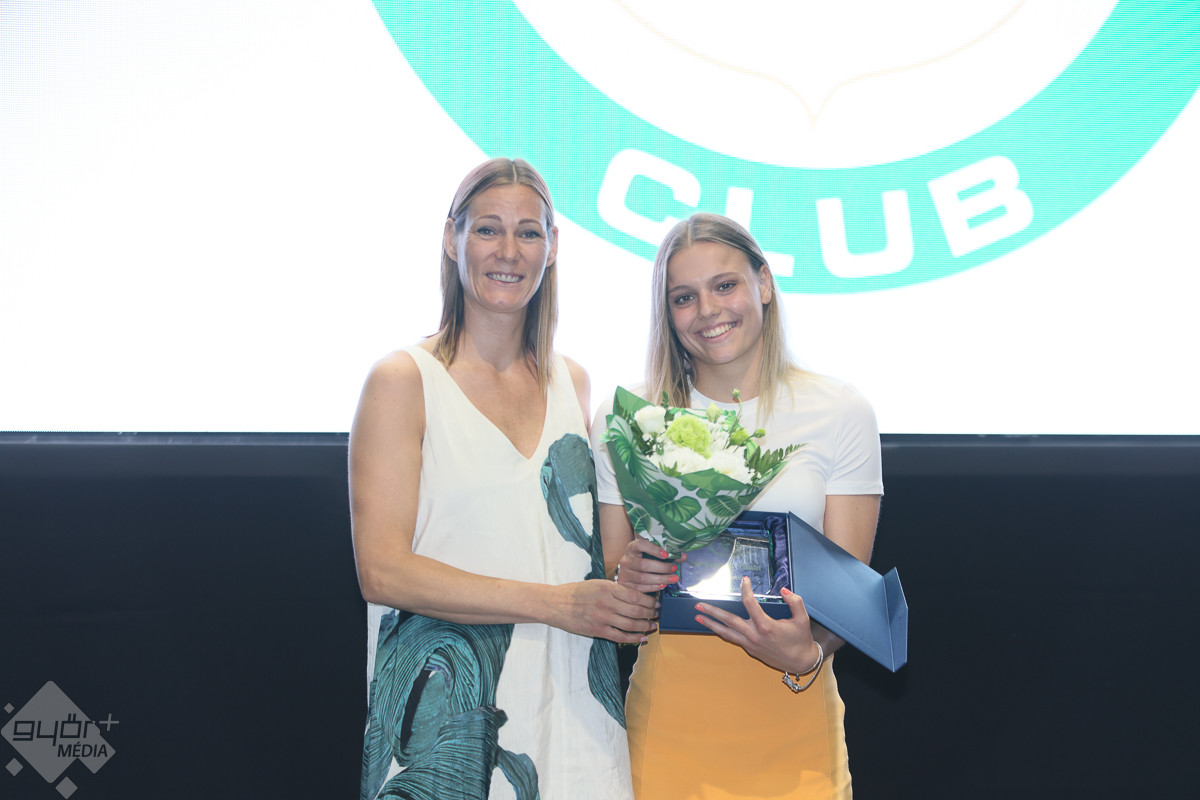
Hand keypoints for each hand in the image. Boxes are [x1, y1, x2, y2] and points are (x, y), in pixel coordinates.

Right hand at [548, 579, 659, 644]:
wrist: (556, 604)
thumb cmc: (576, 592)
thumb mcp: (597, 583)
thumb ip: (615, 589)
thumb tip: (636, 595)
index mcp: (607, 588)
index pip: (635, 595)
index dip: (649, 600)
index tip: (656, 602)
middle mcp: (606, 602)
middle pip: (636, 610)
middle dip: (650, 613)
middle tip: (657, 614)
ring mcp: (602, 618)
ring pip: (631, 624)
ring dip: (645, 626)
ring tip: (652, 626)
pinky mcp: (597, 630)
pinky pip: (620, 636)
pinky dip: (633, 638)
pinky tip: (642, 638)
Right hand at [614, 537, 687, 592]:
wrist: (629, 568)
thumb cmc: (643, 558)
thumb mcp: (652, 552)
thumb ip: (668, 554)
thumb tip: (683, 556)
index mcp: (632, 547)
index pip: (641, 545)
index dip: (654, 550)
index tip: (666, 554)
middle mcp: (626, 559)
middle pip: (644, 565)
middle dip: (662, 568)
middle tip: (674, 568)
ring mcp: (624, 573)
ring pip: (643, 578)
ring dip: (660, 579)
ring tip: (672, 579)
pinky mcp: (626, 584)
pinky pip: (640, 588)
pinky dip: (653, 587)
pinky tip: (663, 585)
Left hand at [693, 578, 820, 674]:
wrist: (800, 662)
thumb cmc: (801, 640)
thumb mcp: (803, 619)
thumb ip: (795, 602)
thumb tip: (784, 590)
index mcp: (766, 626)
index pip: (750, 603)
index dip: (746, 589)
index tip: (744, 580)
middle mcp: (754, 635)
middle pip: (729, 620)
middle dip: (712, 612)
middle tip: (699, 604)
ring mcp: (750, 644)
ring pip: (726, 633)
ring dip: (711, 624)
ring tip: (697, 617)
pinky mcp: (750, 649)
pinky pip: (733, 639)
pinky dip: (722, 632)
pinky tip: (714, 626)